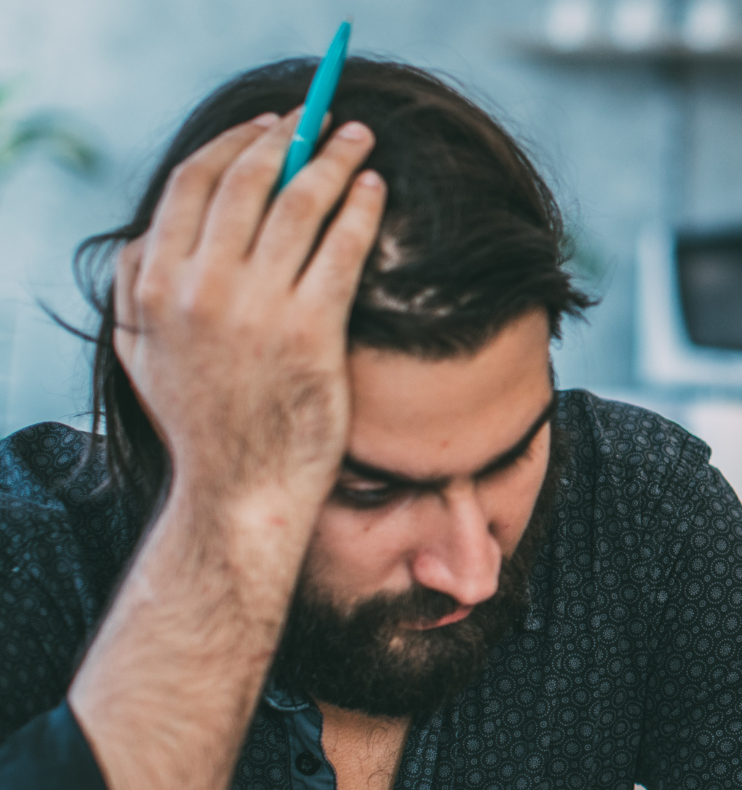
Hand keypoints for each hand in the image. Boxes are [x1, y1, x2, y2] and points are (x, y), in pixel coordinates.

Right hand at [113, 106, 383, 507]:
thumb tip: (152, 233)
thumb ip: (135, 286)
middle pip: (250, 181)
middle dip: (292, 137)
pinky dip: (360, 208)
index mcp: (156, 281)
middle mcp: (201, 286)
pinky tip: (376, 189)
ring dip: (335, 160)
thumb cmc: (197, 421)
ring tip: (359, 139)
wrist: (238, 488)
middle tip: (323, 119)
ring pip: (300, 205)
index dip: (237, 142)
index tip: (271, 125)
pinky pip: (341, 250)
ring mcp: (257, 308)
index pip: (194, 182)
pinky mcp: (310, 333)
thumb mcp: (139, 350)